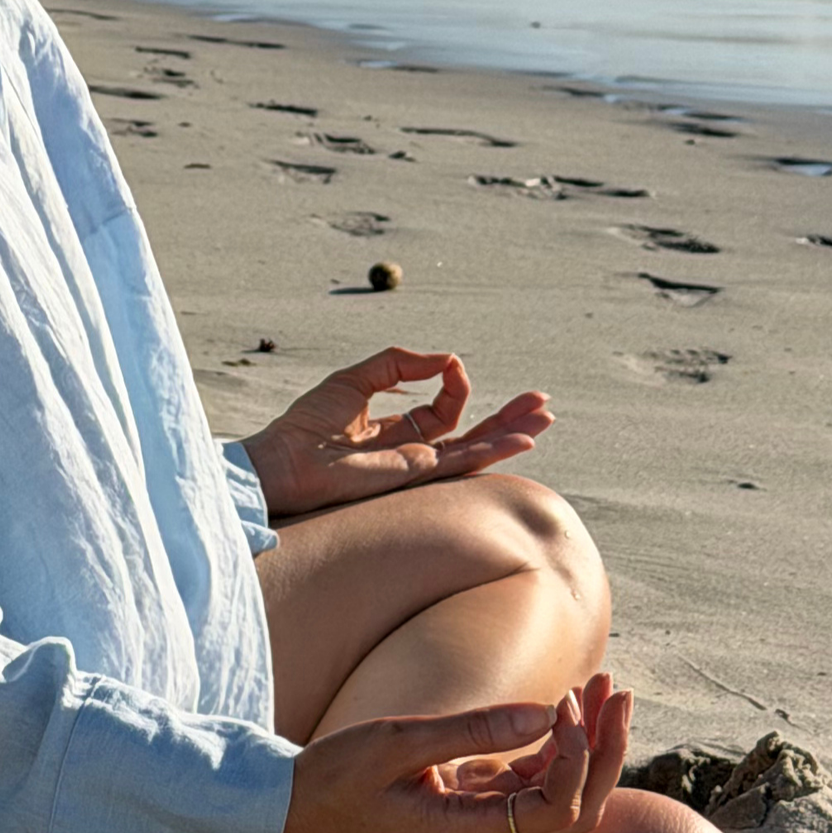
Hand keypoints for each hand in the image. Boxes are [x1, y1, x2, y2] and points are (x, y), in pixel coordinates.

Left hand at [243, 346, 550, 520]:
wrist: (285, 459)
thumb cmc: (307, 424)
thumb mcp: (357, 378)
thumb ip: (400, 363)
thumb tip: (446, 358)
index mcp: (395, 430)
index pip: (442, 409)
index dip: (453, 382)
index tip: (452, 364)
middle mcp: (411, 451)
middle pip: (471, 433)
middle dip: (506, 417)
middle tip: (541, 401)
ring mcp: (417, 466)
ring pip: (477, 449)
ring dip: (512, 431)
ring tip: (546, 415)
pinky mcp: (416, 474)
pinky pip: (464, 461)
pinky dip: (495, 449)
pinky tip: (523, 438)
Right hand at [281, 676, 631, 832]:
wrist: (291, 808)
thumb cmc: (334, 780)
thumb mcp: (398, 743)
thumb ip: (473, 729)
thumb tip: (546, 713)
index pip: (558, 811)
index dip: (576, 760)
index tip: (563, 706)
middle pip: (575, 807)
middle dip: (602, 749)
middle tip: (616, 690)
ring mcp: (482, 823)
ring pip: (559, 791)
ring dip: (584, 740)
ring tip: (601, 685)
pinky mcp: (472, 804)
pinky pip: (530, 781)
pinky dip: (552, 743)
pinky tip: (561, 703)